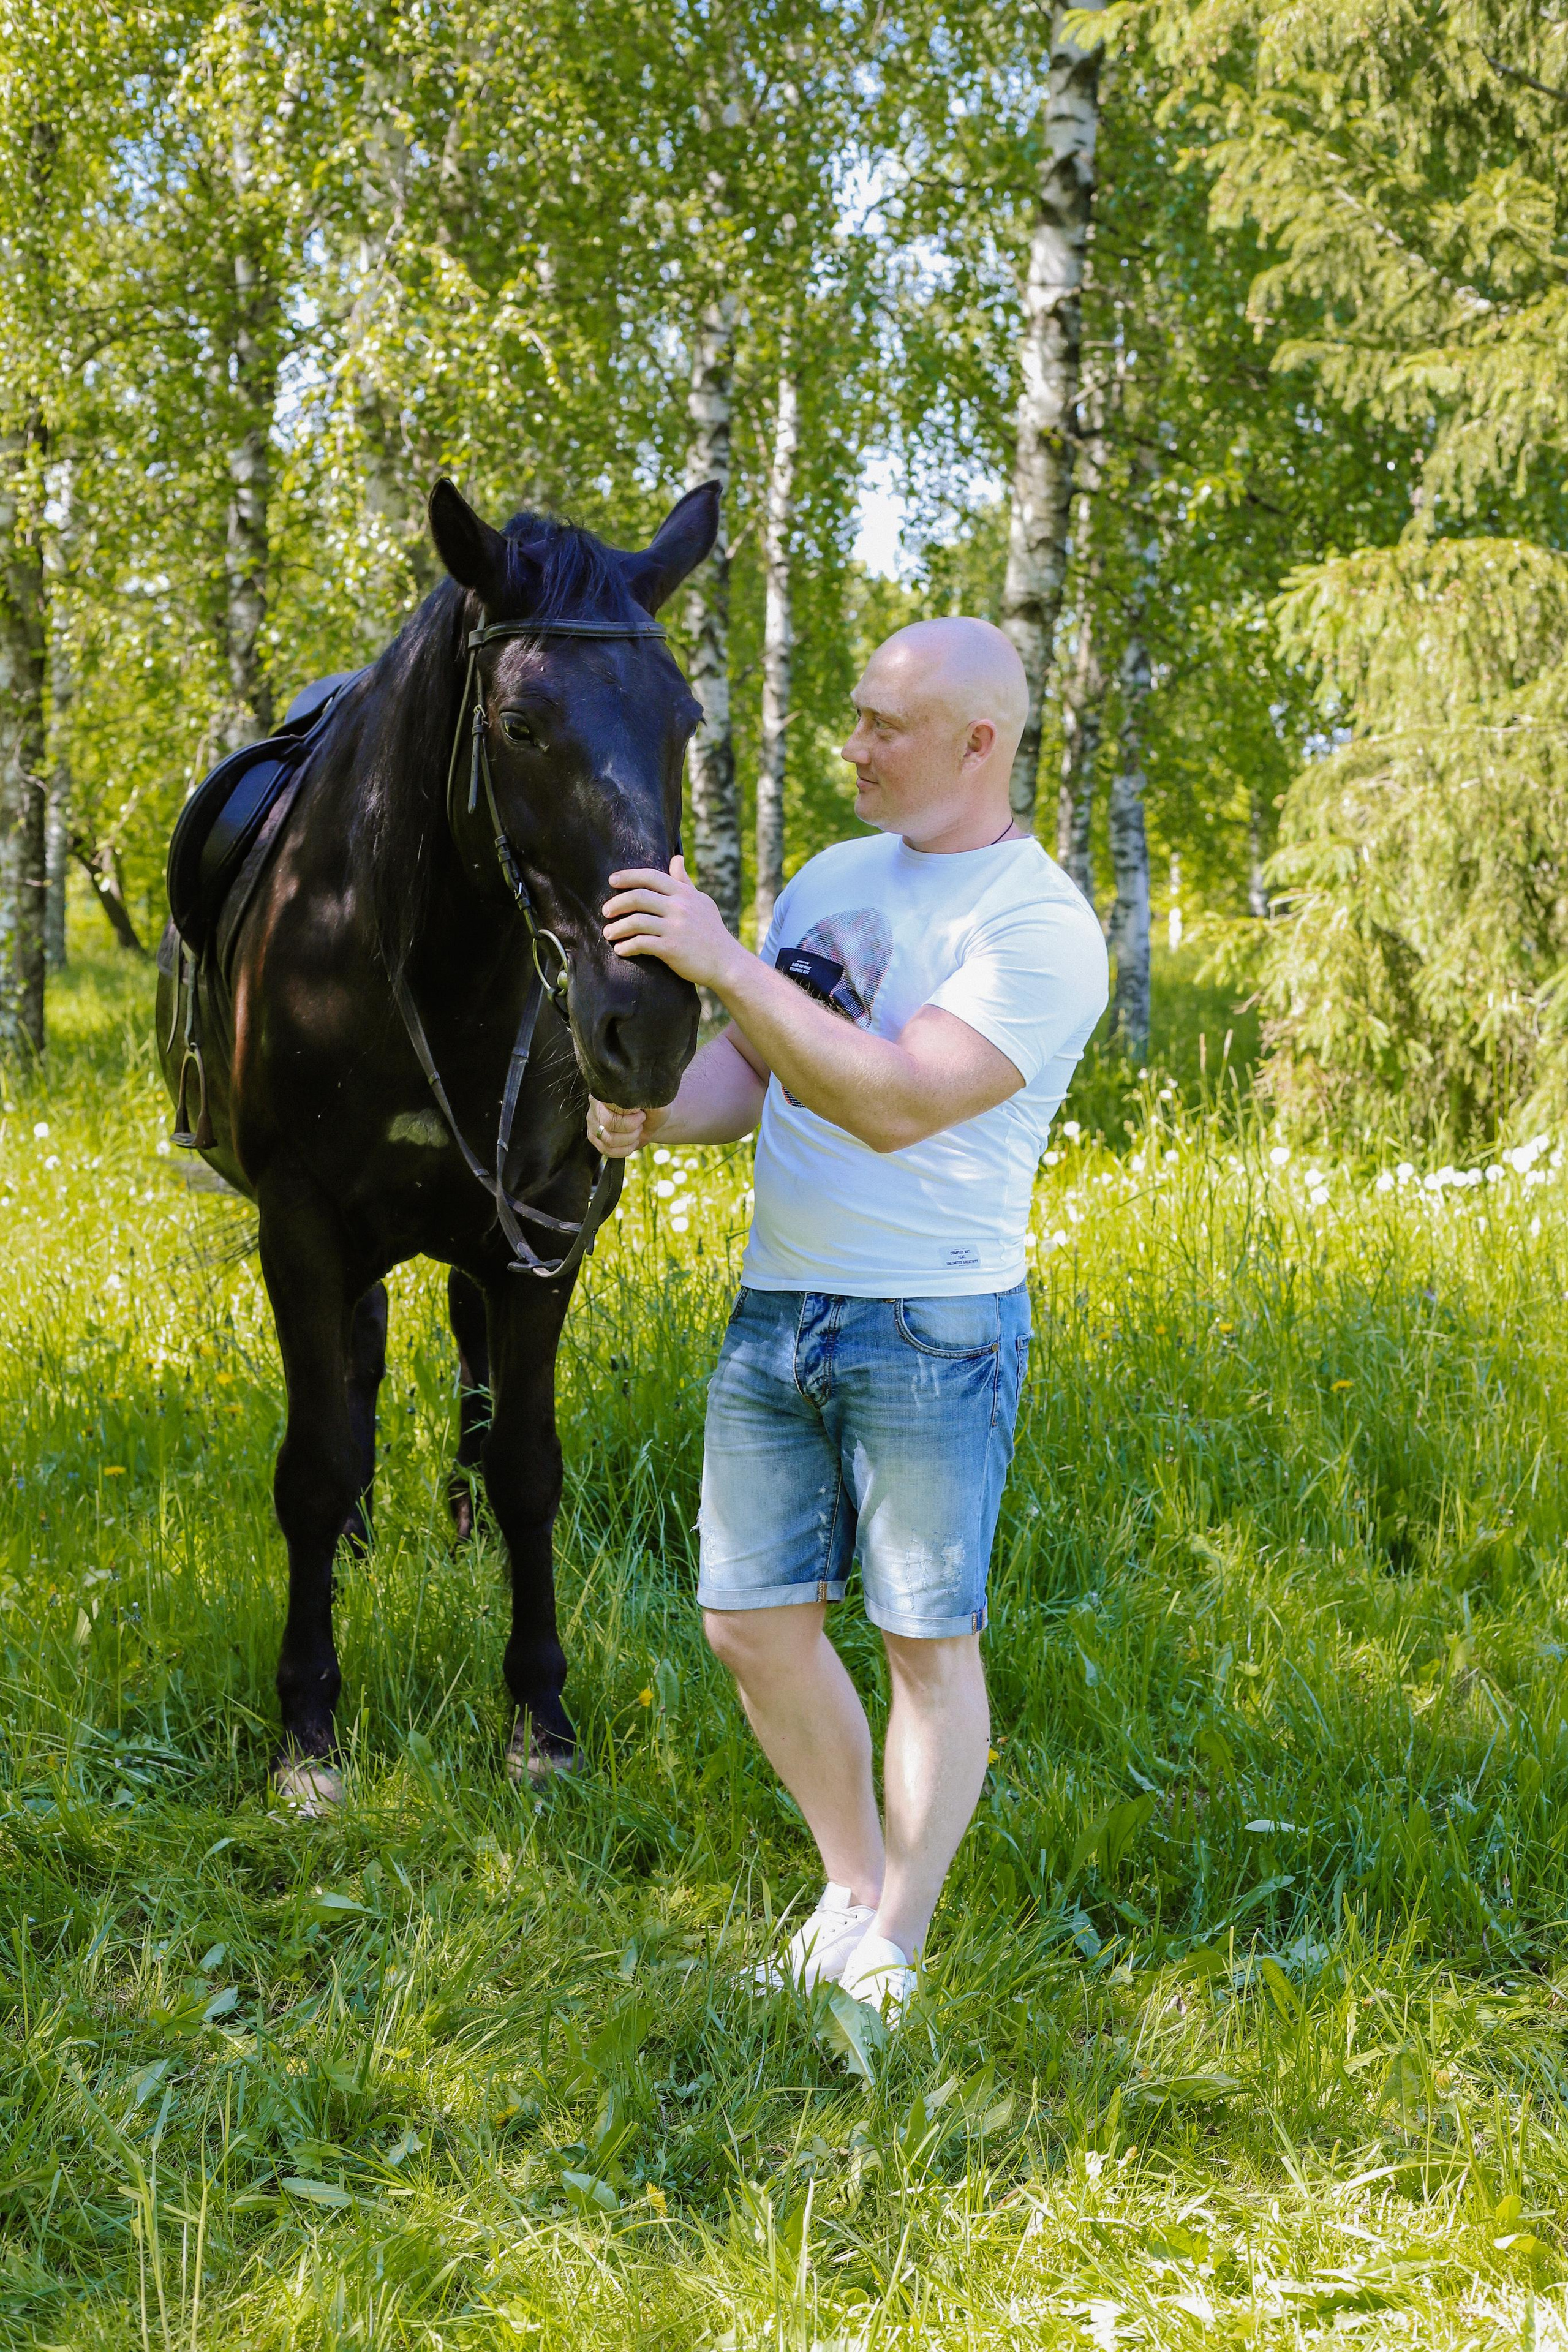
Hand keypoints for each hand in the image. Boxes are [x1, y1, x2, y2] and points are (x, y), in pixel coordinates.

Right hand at [587, 1098, 666, 1158]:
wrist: (649, 1122)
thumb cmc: (651, 1109)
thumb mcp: (653, 1101)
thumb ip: (644, 1099)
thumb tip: (633, 1106)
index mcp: (607, 1092)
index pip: (612, 1103)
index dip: (630, 1112)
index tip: (640, 1112)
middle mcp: (595, 1106)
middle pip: (609, 1122)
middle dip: (630, 1127)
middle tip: (640, 1123)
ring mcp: (592, 1123)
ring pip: (608, 1139)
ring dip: (629, 1139)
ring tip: (636, 1131)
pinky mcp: (594, 1138)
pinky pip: (607, 1150)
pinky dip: (624, 1150)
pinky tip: (632, 1142)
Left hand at [602, 854, 739, 989]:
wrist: (726, 963)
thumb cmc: (711, 932)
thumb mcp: (701, 902)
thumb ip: (685, 882)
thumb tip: (676, 858)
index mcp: (684, 893)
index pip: (651, 877)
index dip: (628, 876)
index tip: (612, 881)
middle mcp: (679, 907)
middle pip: (638, 897)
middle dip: (616, 903)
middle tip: (606, 911)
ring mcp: (676, 927)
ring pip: (636, 921)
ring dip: (617, 928)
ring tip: (609, 934)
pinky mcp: (672, 948)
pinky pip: (641, 944)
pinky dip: (627, 947)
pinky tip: (620, 950)